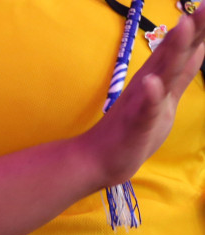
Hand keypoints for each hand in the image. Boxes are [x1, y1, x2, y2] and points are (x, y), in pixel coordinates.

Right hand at [82, 5, 204, 186]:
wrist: (98, 160)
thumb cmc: (133, 130)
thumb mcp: (168, 98)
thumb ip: (184, 72)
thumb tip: (201, 45)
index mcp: (159, 77)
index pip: (183, 47)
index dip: (199, 26)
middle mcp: (149, 83)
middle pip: (174, 53)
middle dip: (191, 29)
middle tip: (204, 5)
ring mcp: (141, 102)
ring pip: (162, 74)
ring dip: (173, 50)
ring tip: (184, 25)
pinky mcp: (134, 123)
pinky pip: (144, 109)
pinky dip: (149, 95)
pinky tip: (152, 82)